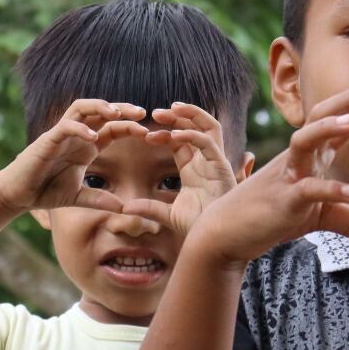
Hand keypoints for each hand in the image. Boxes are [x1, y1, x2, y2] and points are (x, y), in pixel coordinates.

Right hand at [0, 99, 148, 212]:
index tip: (149, 132)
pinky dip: (79, 128)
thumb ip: (99, 200)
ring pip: (82, 108)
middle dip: (122, 108)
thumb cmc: (45, 191)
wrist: (18, 195)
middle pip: (101, 111)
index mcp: (86, 146)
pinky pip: (65, 126)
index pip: (112, 128)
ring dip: (100, 107)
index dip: (130, 126)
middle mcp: (76, 135)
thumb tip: (123, 208)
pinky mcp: (47, 140)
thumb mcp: (78, 197)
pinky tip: (92, 137)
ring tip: (116, 113)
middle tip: (142, 111)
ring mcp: (61, 135)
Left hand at [119, 103, 237, 235]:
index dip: (164, 133)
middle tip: (156, 112)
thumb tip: (126, 207)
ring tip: (170, 108)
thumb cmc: (197, 227)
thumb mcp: (168, 215)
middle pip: (197, 127)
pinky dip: (192, 134)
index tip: (145, 134)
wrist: (214, 240)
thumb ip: (149, 207)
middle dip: (178, 116)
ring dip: (190, 114)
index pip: (181, 141)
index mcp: (195, 169)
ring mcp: (216, 162)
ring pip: (209, 126)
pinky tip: (174, 134)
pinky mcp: (222, 167)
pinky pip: (208, 143)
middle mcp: (207, 161)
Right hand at [193, 88, 348, 264]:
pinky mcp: (283, 201)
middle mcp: (299, 158)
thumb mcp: (318, 217)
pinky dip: (330, 189)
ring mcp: (289, 176)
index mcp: (310, 155)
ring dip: (329, 127)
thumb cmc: (271, 216)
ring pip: (305, 140)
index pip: (336, 121)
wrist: (228, 233)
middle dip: (348, 100)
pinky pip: (307, 189)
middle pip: (320, 115)